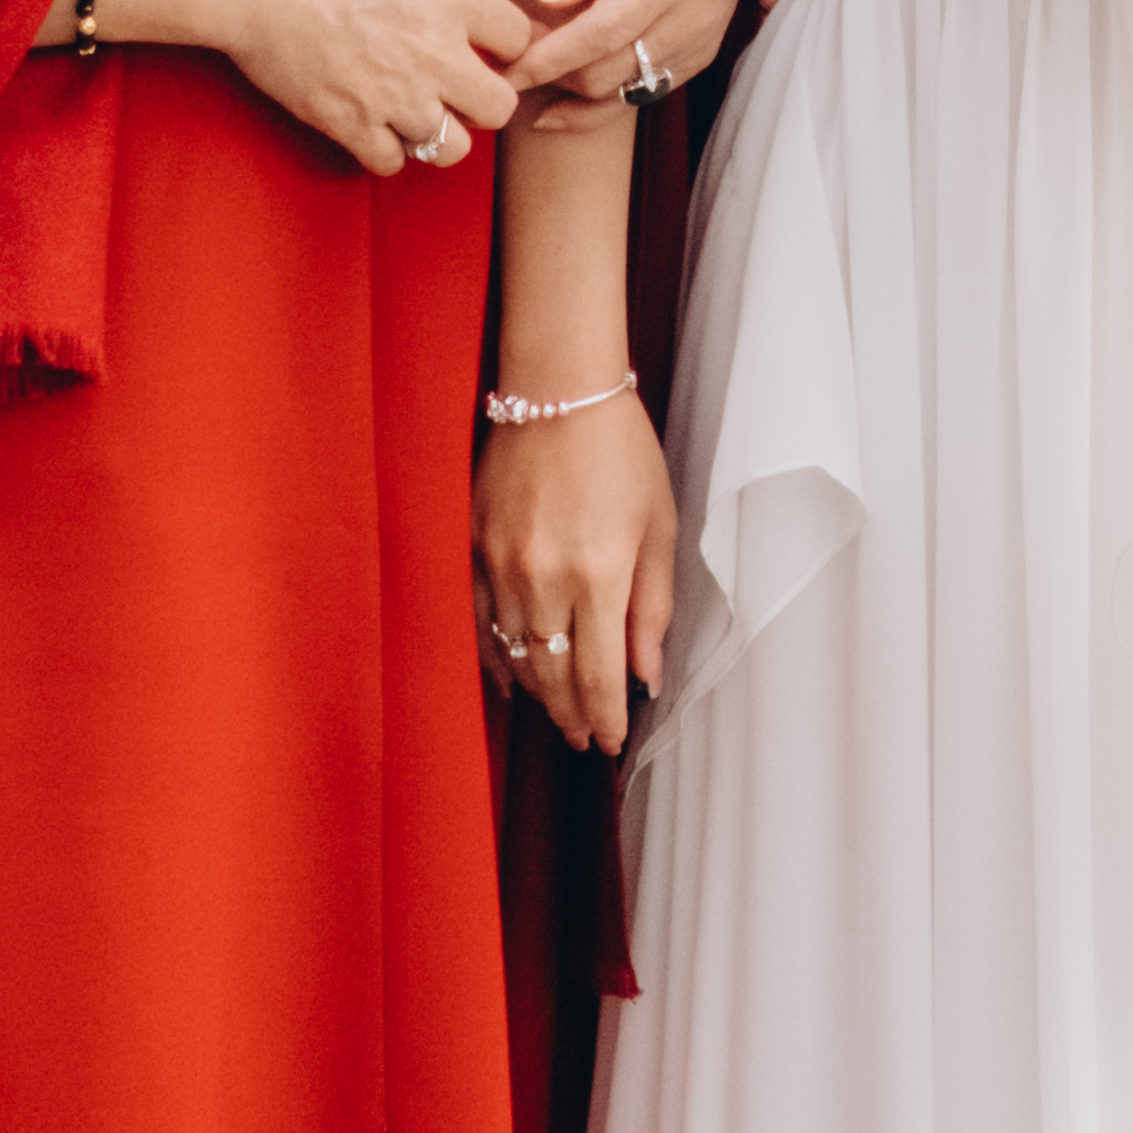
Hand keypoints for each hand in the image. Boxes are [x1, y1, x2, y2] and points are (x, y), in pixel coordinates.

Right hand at [105, 0, 534, 172]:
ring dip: (437, 133)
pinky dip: (385, 150)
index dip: (503, 44)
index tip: (482, 45)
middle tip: (455, 89)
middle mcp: (434, 50)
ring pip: (452, 148)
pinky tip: (371, 124)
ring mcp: (392, 93)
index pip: (519, 39)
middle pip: (499, 108)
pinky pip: (391, 162)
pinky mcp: (348, 122)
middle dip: (482, 101)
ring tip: (414, 112)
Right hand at [481, 389, 679, 753]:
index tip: (609, 741)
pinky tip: (513, 675)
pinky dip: (498, 657)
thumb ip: (652, 608)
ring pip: (515, 656)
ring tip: (556, 713)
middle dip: (571, 716)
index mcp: (600, 574)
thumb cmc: (620, 452)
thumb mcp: (659, 527)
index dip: (605, 719)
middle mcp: (545, 578)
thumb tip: (646, 674)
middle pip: (553, 677)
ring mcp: (501, 566)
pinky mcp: (473, 549)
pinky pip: (481, 623)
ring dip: (537, 693)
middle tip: (583, 739)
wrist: (558, 391)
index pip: (599, 677)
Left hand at [516, 0, 765, 111]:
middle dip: (551, 75)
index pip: (599, 35)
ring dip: (571, 94)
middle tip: (510, 55)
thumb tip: (546, 0)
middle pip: (606, 74)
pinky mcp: (700, 54)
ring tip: (531, 75)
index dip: (548, 60)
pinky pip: (644, 93)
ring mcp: (700, 42)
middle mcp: (691, 20)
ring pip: (622, 94)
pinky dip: (601, 103)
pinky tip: (563, 100)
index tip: (506, 71)